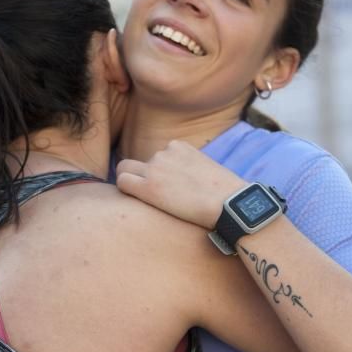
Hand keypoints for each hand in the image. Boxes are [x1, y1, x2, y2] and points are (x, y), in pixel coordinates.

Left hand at [115, 140, 245, 228]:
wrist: (229, 204)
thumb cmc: (225, 194)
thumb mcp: (206, 170)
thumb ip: (187, 169)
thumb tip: (181, 183)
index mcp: (179, 146)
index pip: (157, 157)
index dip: (156, 174)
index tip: (165, 189)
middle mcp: (164, 152)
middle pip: (137, 163)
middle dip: (140, 177)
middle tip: (150, 198)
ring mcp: (154, 167)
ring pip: (127, 172)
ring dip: (137, 187)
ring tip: (154, 206)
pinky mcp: (148, 186)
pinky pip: (122, 182)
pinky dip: (126, 191)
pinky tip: (138, 204)